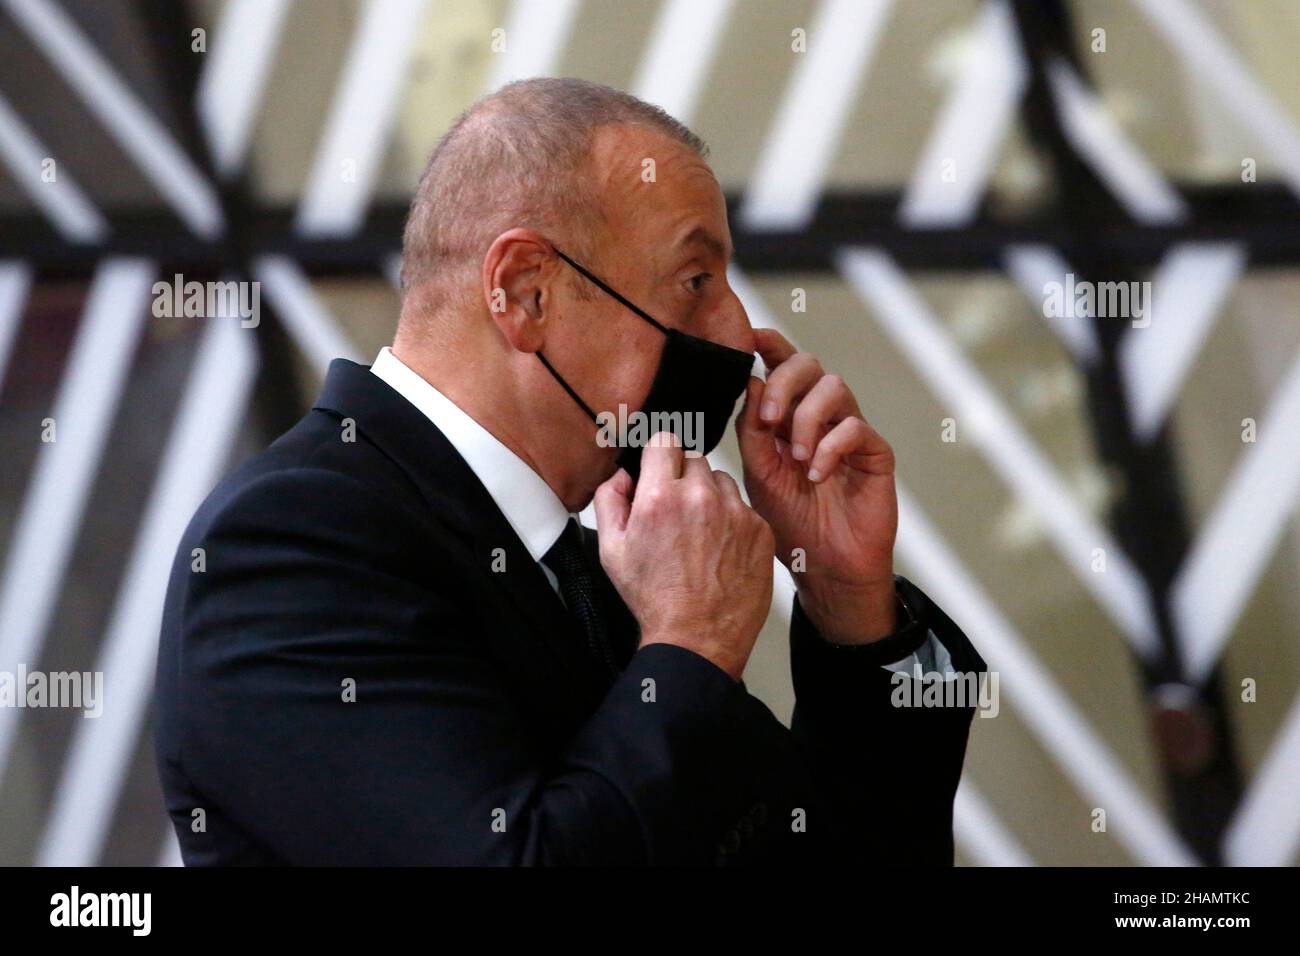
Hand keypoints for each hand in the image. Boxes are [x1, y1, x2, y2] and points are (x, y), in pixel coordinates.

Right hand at [593, 431, 774, 680]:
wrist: (698, 638)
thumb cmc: (655, 599)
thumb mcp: (611, 551)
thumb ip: (609, 501)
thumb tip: (621, 475)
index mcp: (660, 497)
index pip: (665, 440)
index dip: (659, 455)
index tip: (659, 470)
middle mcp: (700, 497)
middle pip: (694, 458)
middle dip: (682, 477)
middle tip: (676, 511)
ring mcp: (735, 512)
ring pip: (721, 481)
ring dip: (710, 496)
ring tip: (700, 532)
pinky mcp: (760, 529)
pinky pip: (744, 508)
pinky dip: (733, 520)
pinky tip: (721, 549)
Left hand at [735, 328, 898, 643]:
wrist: (824, 567)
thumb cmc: (790, 521)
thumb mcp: (758, 474)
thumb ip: (751, 431)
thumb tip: (749, 381)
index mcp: (787, 414)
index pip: (780, 365)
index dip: (768, 344)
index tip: (749, 337)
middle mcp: (819, 415)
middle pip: (808, 364)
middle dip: (783, 384)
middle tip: (769, 421)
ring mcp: (848, 430)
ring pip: (834, 388)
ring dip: (807, 419)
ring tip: (796, 459)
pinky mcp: (874, 452)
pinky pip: (855, 428)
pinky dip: (830, 447)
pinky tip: (817, 475)